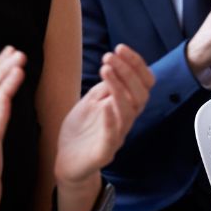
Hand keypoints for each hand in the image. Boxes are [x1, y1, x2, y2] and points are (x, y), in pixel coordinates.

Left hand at [55, 45, 154, 190]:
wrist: (68, 162)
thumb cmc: (81, 132)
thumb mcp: (91, 101)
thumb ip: (104, 87)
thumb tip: (114, 65)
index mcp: (124, 106)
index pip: (142, 83)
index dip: (136, 64)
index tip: (120, 47)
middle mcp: (125, 120)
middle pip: (140, 95)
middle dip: (128, 72)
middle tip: (111, 56)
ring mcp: (116, 136)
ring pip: (128, 111)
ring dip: (119, 88)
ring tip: (106, 70)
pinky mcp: (104, 152)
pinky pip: (112, 136)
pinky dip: (110, 119)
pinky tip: (104, 105)